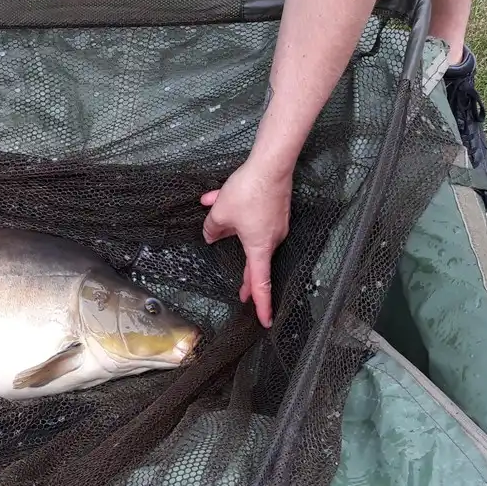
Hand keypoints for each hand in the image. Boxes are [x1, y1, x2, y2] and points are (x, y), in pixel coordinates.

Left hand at [201, 155, 292, 328]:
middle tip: (243, 296)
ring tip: (214, 207)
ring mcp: (276, 224)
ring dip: (232, 227)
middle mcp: (272, 239)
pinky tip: (217, 197)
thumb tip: (210, 237)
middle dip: (247, 279)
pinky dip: (237, 212)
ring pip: (250, 235)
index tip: (264, 321)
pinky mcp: (276, 211)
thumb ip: (212, 229)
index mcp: (259, 247)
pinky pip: (253, 219)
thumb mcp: (220, 213)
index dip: (262, 305)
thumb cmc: (248, 191)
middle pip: (256, 263)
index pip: (260, 283)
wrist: (271, 164)